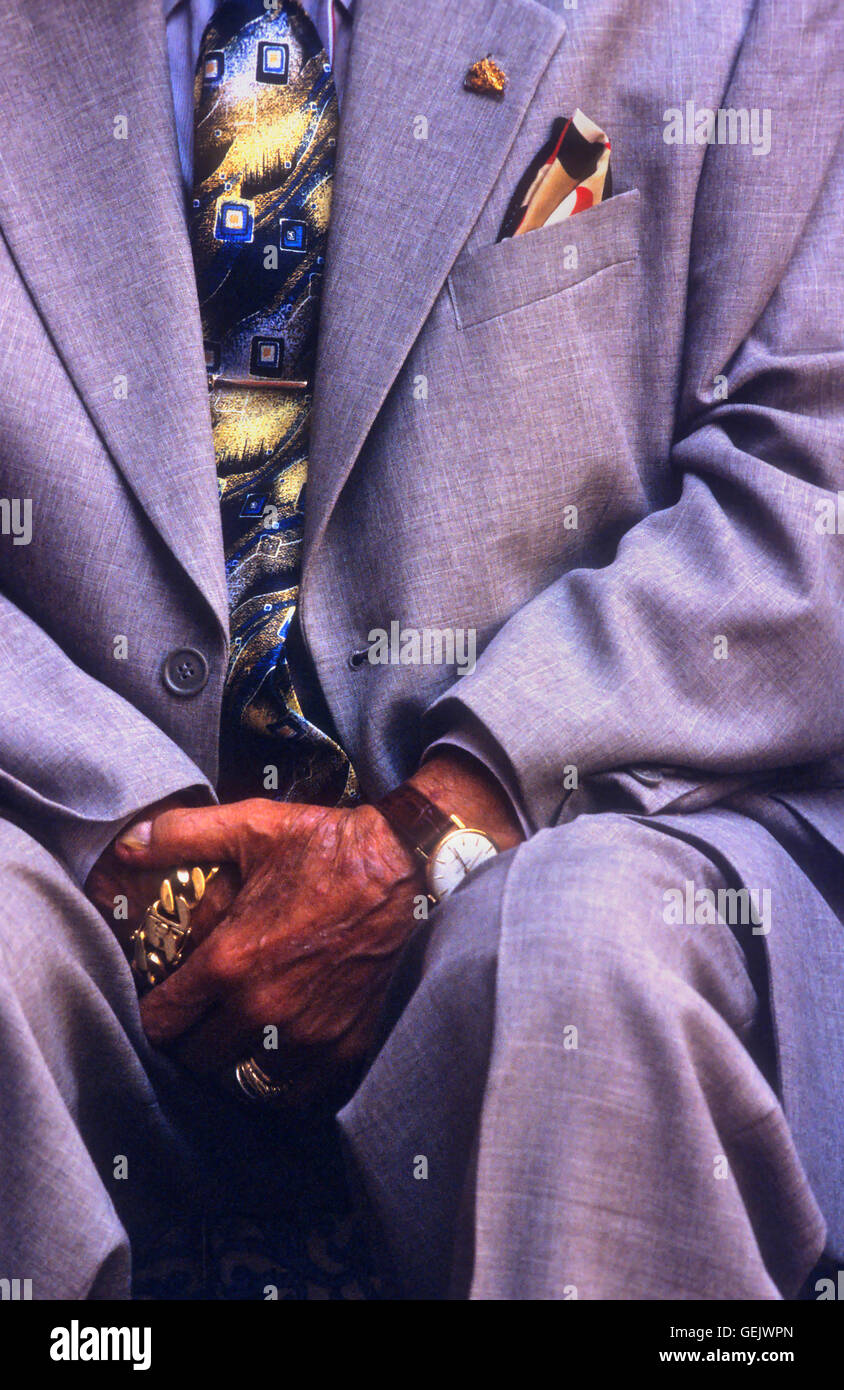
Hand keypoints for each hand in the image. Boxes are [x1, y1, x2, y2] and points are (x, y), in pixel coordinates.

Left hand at [114, 751, 522, 1108]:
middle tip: (201, 1018)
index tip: (164, 1003)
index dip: (154, 1015)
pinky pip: (298, 1091)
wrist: (408, 866)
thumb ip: (183, 834)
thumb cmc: (330, 848)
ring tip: (241, 1037)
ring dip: (238, 1062)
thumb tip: (131, 842)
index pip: (162, 1022)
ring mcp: (307, 1035)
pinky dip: (285, 1079)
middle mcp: (263, 1008)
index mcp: (229, 962)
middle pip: (197, 1060)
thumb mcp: (252, 827)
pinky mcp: (346, 1045)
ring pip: (246, 1081)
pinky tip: (283, 1052)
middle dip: (192, 1040)